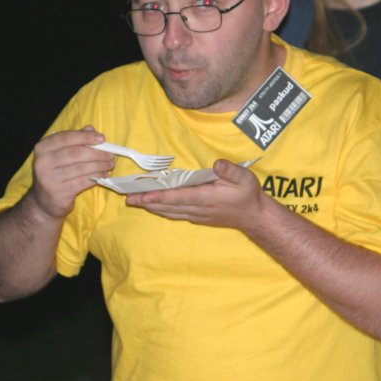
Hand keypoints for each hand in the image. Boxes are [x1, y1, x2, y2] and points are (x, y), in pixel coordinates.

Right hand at [29, 127, 113, 218]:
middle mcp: (42, 162)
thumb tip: (90, 129)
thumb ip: (75, 140)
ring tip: (110, 164)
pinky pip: (82, 182)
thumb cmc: (56, 173)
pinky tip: (104, 175)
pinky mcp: (58, 192)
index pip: (66, 137)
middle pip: (75, 153)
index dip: (85, 137)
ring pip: (80, 168)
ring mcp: (49, 178)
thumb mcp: (60, 154)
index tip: (102, 138)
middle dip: (96, 153)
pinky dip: (95, 178)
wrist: (44, 202)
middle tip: (110, 154)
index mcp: (42, 148)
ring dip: (99, 166)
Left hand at [125, 159, 267, 232]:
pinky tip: (154, 207)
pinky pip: (175, 214)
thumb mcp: (244, 178)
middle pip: (167, 205)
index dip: (158, 196)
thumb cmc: (247, 194)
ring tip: (135, 202)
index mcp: (205, 197)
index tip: (142, 196)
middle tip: (127, 198)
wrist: (253, 216)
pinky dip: (162, 210)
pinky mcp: (197, 217)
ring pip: (169, 211)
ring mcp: (196, 214)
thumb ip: (229, 170)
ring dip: (151, 207)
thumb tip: (217, 164)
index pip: (177, 197)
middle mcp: (197, 208)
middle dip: (147, 202)